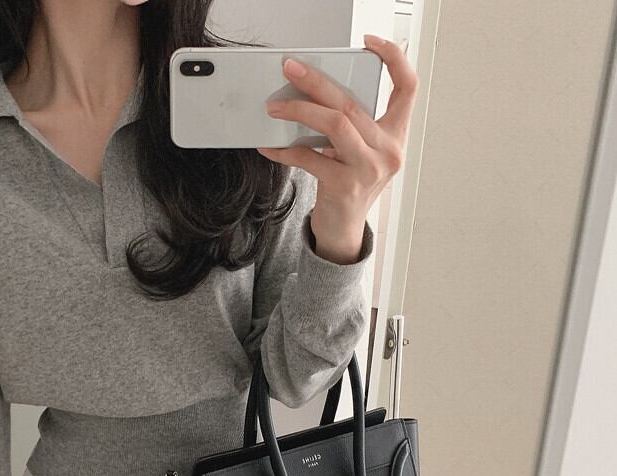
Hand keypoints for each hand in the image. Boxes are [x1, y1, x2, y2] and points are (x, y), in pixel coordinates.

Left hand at [257, 34, 417, 263]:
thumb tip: (312, 95)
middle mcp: (387, 151)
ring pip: (334, 124)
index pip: (407, 88)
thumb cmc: (349, 186)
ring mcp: (368, 169)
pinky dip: (285, 150)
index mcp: (396, 136)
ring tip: (275, 108)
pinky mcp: (344, 186)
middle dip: (317, 82)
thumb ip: (351, 127)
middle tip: (290, 69)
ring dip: (299, 111)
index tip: (369, 43)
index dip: (393, 59)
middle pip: (352, 104)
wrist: (344, 231)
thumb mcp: (360, 154)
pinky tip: (269, 146)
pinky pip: (309, 158)